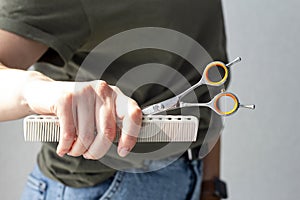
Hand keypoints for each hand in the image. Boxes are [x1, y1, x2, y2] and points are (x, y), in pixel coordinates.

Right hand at [24, 78, 141, 158]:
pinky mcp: (65, 98)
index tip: (123, 151)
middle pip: (108, 132)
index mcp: (115, 94)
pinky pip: (69, 134)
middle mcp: (102, 90)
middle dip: (97, 151)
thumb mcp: (97, 112)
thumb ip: (110, 124)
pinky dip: (65, 147)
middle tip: (89, 154)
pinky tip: (63, 148)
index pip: (132, 114)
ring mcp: (83, 92)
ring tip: (73, 150)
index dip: (131, 136)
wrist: (42, 92)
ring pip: (86, 136)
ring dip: (79, 150)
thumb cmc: (75, 108)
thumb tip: (123, 146)